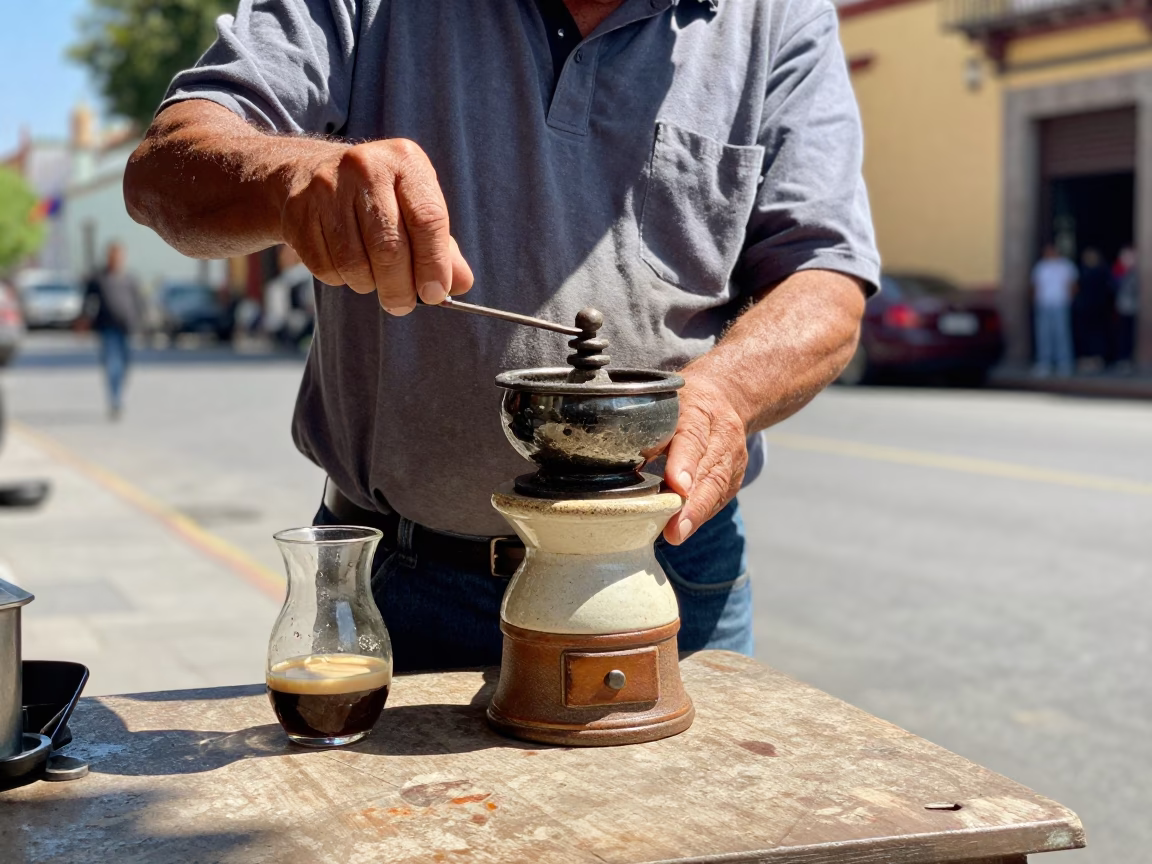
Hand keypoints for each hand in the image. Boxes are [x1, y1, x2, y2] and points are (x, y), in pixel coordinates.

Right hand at [280, 138, 473, 314]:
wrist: (306, 173)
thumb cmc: (377, 197)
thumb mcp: (414, 207)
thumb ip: (442, 247)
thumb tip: (461, 284)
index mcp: (405, 162)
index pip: (428, 220)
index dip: (434, 264)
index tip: (436, 294)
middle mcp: (365, 167)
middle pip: (389, 248)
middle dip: (400, 288)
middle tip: (403, 304)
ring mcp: (326, 187)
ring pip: (355, 263)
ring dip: (370, 285)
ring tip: (375, 280)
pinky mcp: (298, 211)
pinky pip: (326, 267)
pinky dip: (341, 279)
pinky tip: (347, 265)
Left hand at [661, 374, 748, 544]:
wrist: (724, 397)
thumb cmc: (683, 405)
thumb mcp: (664, 405)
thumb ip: (647, 430)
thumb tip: (616, 463)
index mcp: (699, 411)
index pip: (692, 437)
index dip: (686, 462)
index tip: (677, 485)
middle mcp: (722, 434)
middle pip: (710, 469)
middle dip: (694, 502)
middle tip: (676, 528)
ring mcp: (732, 456)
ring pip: (718, 486)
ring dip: (698, 513)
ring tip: (678, 533)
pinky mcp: (735, 475)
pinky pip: (720, 496)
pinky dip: (702, 513)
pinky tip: (686, 527)